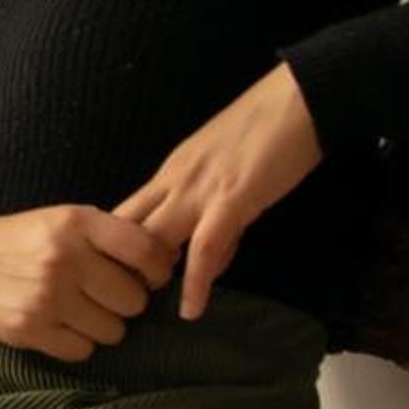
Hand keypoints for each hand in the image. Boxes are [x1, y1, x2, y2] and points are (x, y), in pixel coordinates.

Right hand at [0, 206, 176, 362]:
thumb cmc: (20, 240)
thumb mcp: (62, 219)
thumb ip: (110, 236)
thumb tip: (167, 265)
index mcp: (76, 223)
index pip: (147, 252)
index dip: (157, 270)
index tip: (147, 276)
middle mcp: (63, 258)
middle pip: (133, 300)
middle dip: (125, 302)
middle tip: (103, 295)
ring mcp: (46, 297)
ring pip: (113, 331)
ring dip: (102, 325)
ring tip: (78, 309)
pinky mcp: (30, 330)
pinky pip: (83, 351)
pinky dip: (76, 343)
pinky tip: (59, 324)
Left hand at [113, 61, 325, 320]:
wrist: (297, 100)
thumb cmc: (264, 132)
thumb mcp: (223, 173)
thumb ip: (212, 216)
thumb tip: (208, 261)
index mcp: (170, 173)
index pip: (124, 215)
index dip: (113, 249)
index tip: (112, 279)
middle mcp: (174, 181)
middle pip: (126, 228)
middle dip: (118, 265)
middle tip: (122, 300)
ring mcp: (200, 190)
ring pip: (154, 238)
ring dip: (148, 276)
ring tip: (146, 308)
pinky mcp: (231, 199)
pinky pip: (204, 247)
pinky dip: (195, 281)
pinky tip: (191, 308)